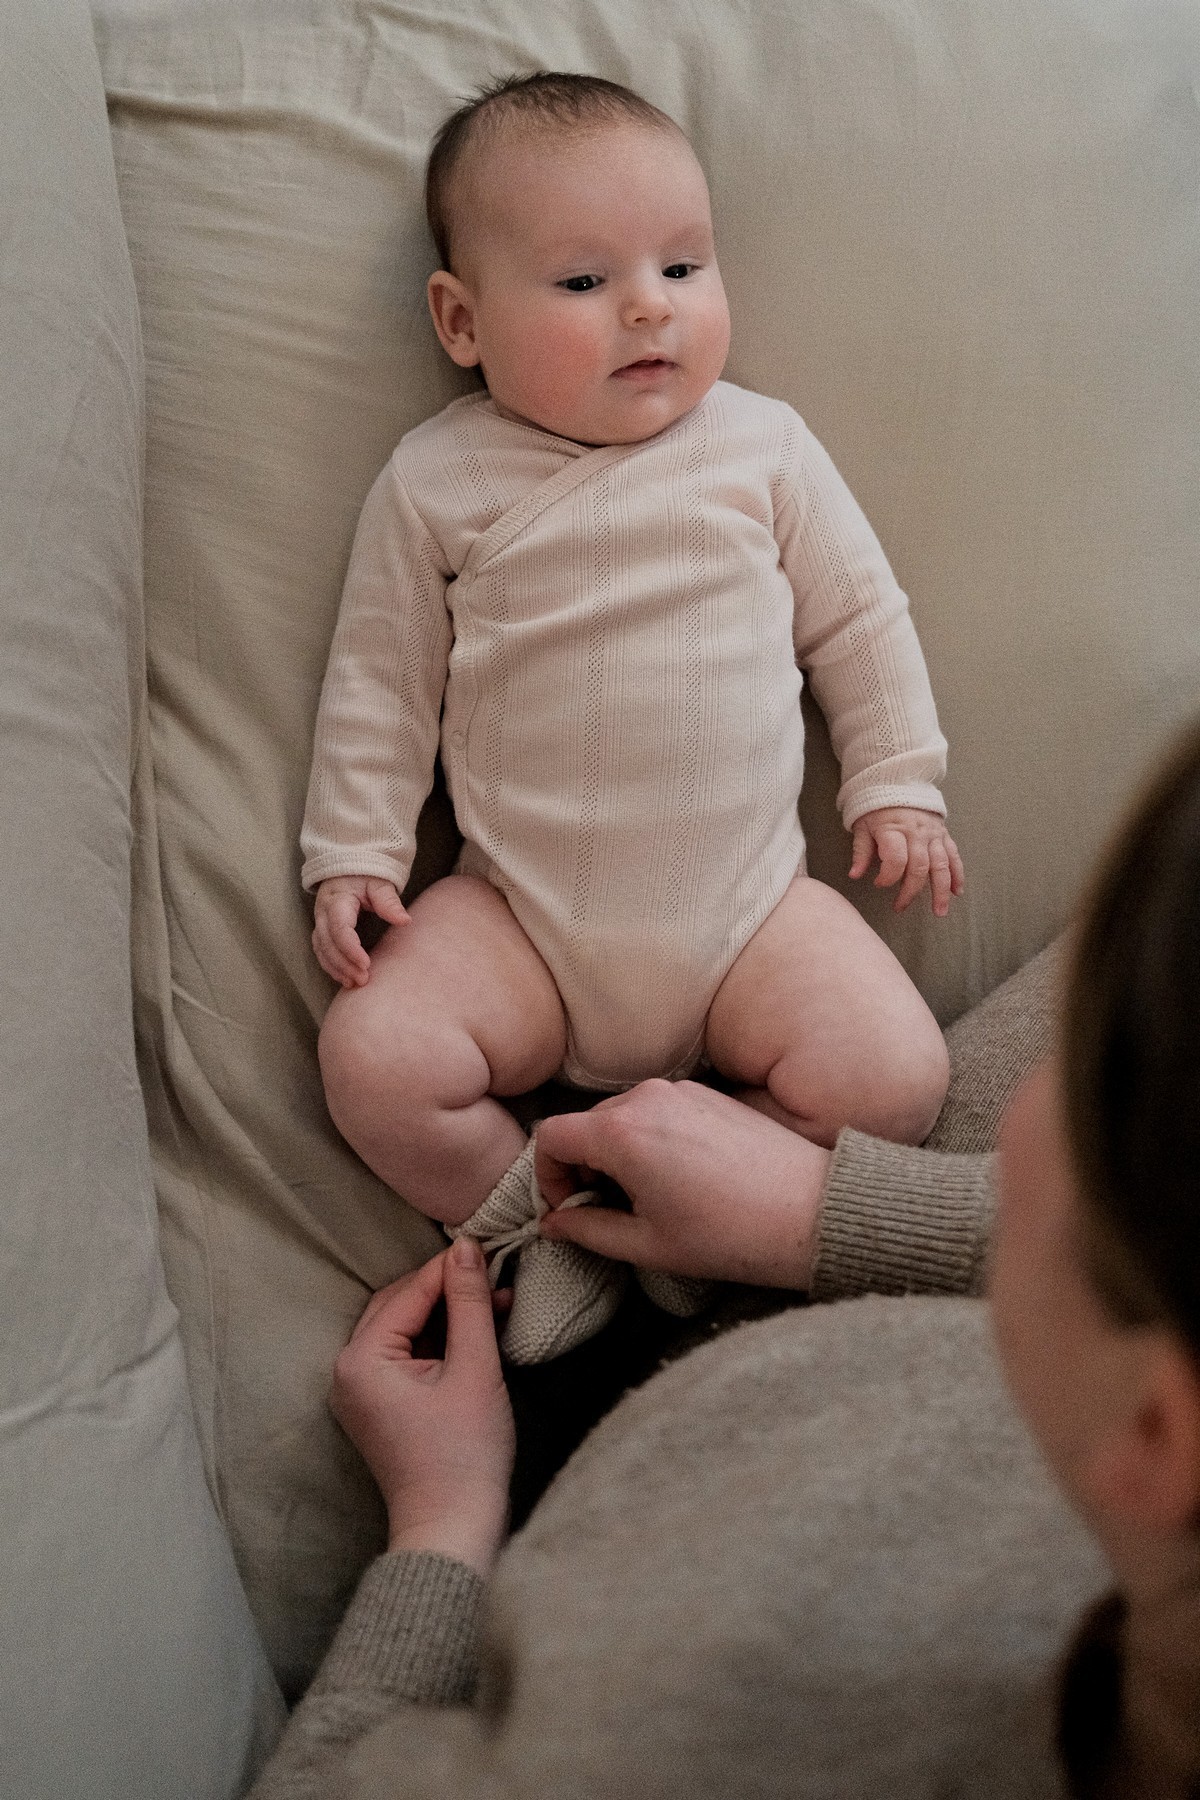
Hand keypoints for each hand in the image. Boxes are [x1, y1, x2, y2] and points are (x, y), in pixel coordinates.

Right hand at [313, 875, 407, 987]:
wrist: (349, 869)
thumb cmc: (366, 875)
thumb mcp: (379, 883)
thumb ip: (388, 901)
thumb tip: (404, 921)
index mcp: (336, 899)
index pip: (339, 928)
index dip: (350, 949)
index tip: (366, 964)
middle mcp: (323, 912)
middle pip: (327, 943)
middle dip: (344, 964)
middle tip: (364, 979)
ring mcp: (320, 922)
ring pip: (321, 950)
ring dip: (336, 969)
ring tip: (354, 984)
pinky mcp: (322, 930)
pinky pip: (322, 952)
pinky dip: (332, 966)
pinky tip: (346, 979)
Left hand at [330, 1240, 514, 1576]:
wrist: (452, 1530)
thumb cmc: (463, 1456)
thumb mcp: (474, 1369)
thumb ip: (470, 1303)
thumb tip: (466, 1247)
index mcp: (361, 1361)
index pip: (409, 1293)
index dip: (451, 1268)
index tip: (490, 1246)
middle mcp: (348, 1371)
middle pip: (401, 1305)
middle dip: (448, 1288)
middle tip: (494, 1272)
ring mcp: (360, 1391)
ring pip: (405, 1328)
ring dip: (447, 1313)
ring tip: (494, 1301)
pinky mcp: (379, 1406)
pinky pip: (406, 1354)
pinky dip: (439, 1340)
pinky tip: (477, 1331)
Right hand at [535, 1079, 828, 1289]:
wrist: (810, 1212)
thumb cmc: (729, 1235)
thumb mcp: (647, 1244)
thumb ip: (588, 1230)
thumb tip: (555, 1223)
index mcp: (621, 1132)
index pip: (550, 1136)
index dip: (545, 1176)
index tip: (567, 1208)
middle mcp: (645, 1098)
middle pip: (584, 1124)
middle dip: (582, 1167)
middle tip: (604, 1211)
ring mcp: (679, 1090)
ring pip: (620, 1116)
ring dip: (616, 1153)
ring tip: (647, 1199)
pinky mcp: (706, 1093)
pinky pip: (656, 1109)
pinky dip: (649, 1139)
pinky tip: (679, 1179)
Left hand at [849, 806, 964, 915]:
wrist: (898, 783)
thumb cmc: (876, 808)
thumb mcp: (862, 826)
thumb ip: (861, 852)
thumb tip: (854, 875)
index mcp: (894, 829)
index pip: (896, 859)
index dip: (887, 877)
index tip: (878, 885)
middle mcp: (917, 833)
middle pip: (919, 867)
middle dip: (911, 891)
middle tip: (900, 907)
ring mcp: (933, 834)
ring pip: (942, 865)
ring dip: (941, 890)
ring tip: (939, 911)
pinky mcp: (944, 835)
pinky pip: (954, 856)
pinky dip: (957, 874)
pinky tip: (957, 891)